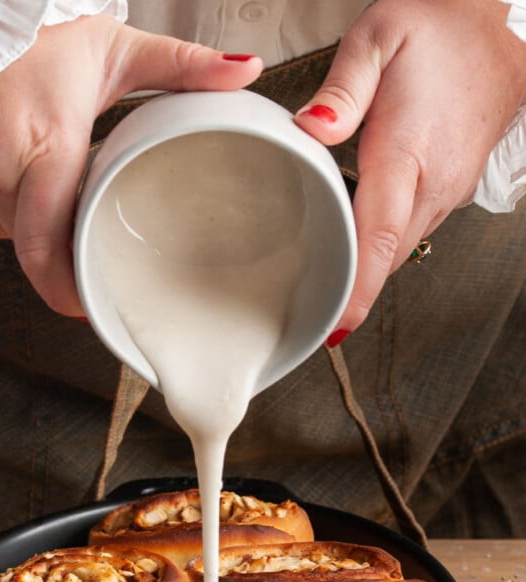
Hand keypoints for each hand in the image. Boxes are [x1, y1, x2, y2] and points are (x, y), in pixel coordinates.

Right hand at [0, 16, 261, 315]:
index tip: (85, 303)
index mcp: (44, 147)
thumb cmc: (38, 34)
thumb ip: (183, 68)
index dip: (67, 291)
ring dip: (18, 211)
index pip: (47, 252)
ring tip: (28, 159)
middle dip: (51, 231)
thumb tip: (245, 72)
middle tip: (65, 190)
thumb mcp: (116, 51)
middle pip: (28, 242)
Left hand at [295, 0, 525, 337]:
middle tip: (304, 317)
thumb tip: (310, 129)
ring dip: (363, 273)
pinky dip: (378, 250)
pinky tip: (351, 246)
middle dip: (348, 293)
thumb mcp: (379, 36)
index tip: (335, 326)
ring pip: (396, 252)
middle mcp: (432, 184)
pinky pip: (408, 235)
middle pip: (384, 260)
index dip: (356, 289)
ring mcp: (446, 193)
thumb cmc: (440, 30)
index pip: (377, 239)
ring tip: (321, 288)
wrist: (503, 28)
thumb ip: (341, 88)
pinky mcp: (449, 193)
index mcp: (406, 153)